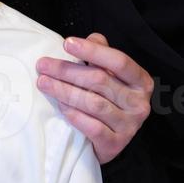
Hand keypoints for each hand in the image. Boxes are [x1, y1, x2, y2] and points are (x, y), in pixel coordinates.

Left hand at [35, 33, 153, 165]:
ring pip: (93, 103)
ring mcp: (129, 125)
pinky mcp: (116, 144)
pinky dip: (74, 115)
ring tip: (44, 83)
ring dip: (64, 91)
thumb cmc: (109, 101)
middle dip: (67, 71)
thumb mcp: (111, 76)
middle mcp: (139, 103)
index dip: (92, 51)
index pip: (118, 61)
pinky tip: (60, 105)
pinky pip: (92, 127)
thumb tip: (92, 38)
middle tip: (43, 65)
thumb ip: (103, 55)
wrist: (111, 140)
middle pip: (100, 81)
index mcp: (141, 81)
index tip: (67, 43)